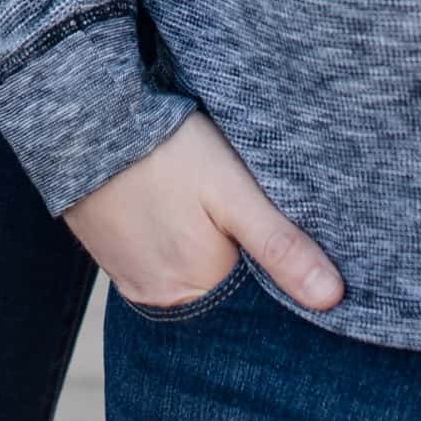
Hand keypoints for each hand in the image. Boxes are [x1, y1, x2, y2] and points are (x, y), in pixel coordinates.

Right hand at [64, 106, 343, 313]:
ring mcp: (131, 279)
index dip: (275, 279)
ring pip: (188, 279)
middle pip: (219, 294)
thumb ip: (280, 245)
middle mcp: (160, 298)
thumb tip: (333, 298)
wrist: (86, 114)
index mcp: (195, 290)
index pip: (252, 305)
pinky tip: (180, 214)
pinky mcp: (112, 257)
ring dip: (205, 256)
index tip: (284, 243)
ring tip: (211, 215)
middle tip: (245, 219)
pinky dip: (174, 248)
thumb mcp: (233, 190)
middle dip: (240, 268)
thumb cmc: (166, 150)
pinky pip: (156, 265)